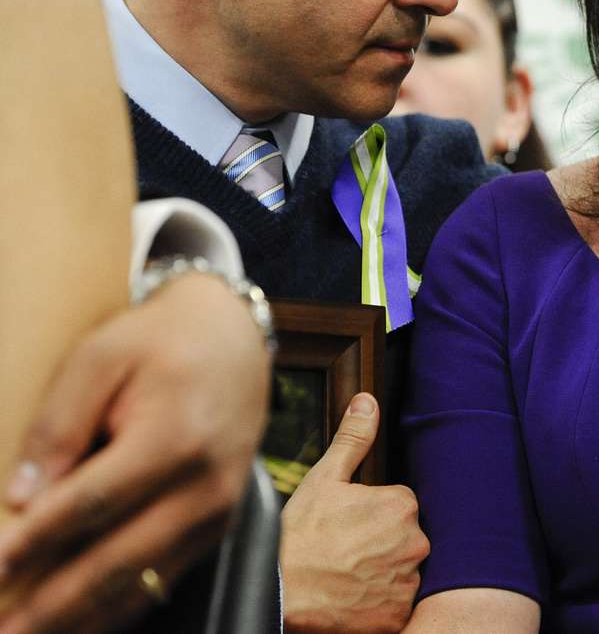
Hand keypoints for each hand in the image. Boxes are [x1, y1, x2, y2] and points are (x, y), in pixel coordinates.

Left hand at [0, 273, 271, 633]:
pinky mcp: (218, 525)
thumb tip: (21, 498)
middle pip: (116, 562)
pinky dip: (118, 608)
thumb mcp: (100, 358)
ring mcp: (217, 511)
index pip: (91, 505)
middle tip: (3, 632)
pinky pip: (164, 580)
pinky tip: (78, 623)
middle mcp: (205, 486)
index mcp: (176, 439)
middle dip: (50, 605)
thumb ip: (59, 425)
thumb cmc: (161, 342)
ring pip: (141, 585)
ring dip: (80, 620)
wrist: (234, 337)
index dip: (34, 542)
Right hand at [281, 394, 427, 633]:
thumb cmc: (298, 535)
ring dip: (382, 573)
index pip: (400, 506)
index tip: (348, 525)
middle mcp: (415, 542)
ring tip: (347, 575)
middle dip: (381, 544)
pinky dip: (379, 603)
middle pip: (405, 539)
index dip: (373, 515)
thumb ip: (353, 438)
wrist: (278, 592)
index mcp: (402, 505)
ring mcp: (407, 582)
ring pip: (402, 571)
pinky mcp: (397, 615)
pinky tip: (353, 596)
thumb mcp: (324, 478)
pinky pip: (396, 605)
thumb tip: (367, 401)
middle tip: (345, 552)